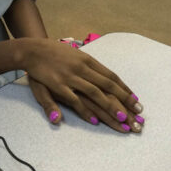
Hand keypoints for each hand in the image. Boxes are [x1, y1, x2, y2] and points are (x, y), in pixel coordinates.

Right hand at [22, 40, 143, 132]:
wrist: (32, 49)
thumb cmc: (55, 54)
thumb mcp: (75, 58)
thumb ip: (90, 70)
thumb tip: (106, 80)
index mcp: (89, 61)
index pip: (112, 77)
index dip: (125, 90)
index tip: (136, 102)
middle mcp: (84, 69)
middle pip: (109, 87)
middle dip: (124, 102)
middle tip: (138, 115)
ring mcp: (72, 77)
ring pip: (96, 94)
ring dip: (110, 107)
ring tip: (123, 120)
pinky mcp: (59, 86)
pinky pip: (75, 100)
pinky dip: (85, 110)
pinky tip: (96, 120)